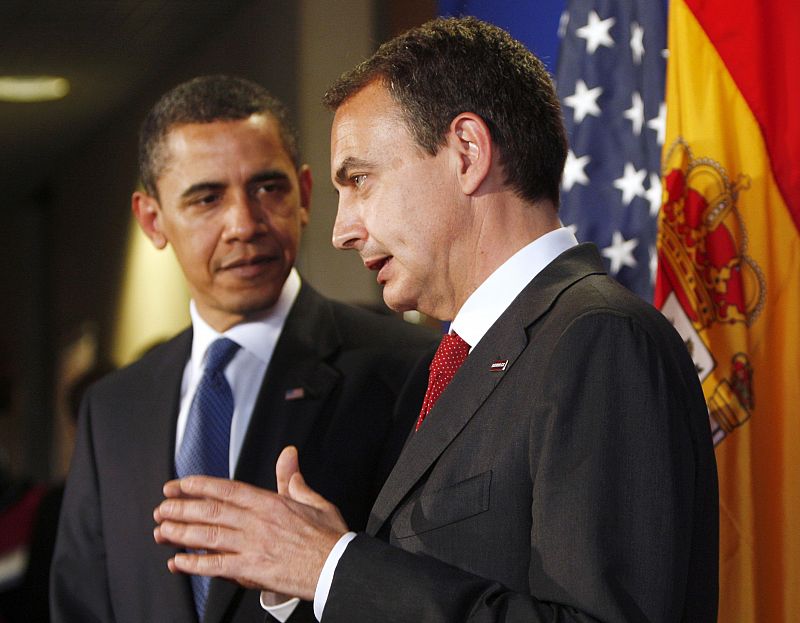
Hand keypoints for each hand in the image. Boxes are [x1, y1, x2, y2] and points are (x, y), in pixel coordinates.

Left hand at [153, 446, 348, 599]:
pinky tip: (179, 561)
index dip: (198, 485)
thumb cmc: (327, 537)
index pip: (226, 489)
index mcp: (270, 503)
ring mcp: (253, 546)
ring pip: (208, 535)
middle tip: (161, 508)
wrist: (337, 568)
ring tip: (161, 531)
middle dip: (181, 508)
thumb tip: (288, 454)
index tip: (178, 485)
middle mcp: (257, 522)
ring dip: (181, 532)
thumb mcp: (313, 500)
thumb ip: (292, 478)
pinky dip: (195, 564)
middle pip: (211, 511)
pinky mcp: (253, 569)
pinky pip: (217, 566)